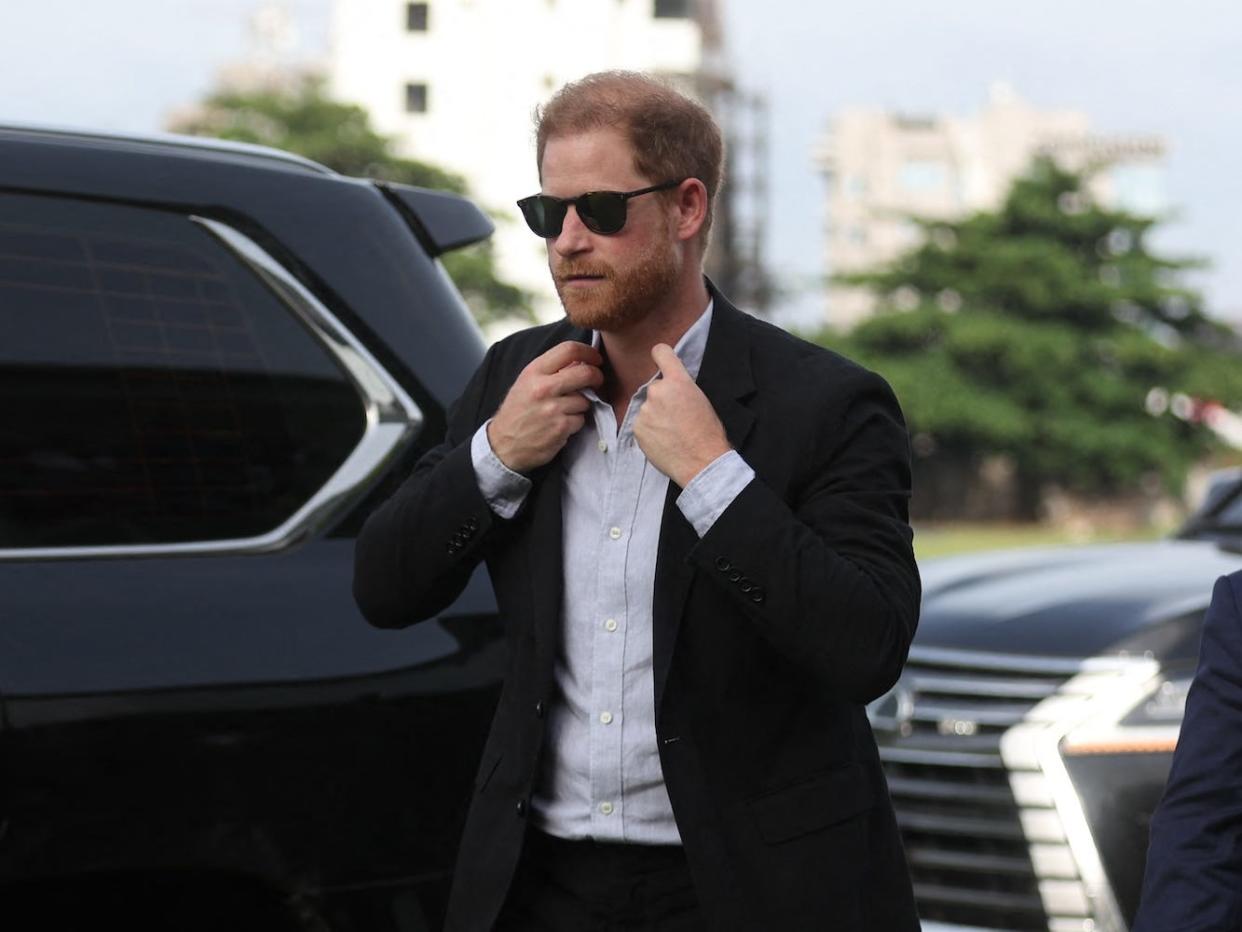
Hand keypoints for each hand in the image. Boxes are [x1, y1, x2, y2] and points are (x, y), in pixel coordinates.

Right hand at [487, 341, 603, 473]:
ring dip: (581, 405)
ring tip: (565, 410)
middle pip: (585, 373)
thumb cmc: (517, 411)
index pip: (568, 350)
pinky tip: (561, 424)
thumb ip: (551, 370)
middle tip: (596, 381)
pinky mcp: (560, 428)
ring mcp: (553, 409)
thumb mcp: (526, 383)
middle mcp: (543, 388)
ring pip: (586, 400)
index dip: (588, 352)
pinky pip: (581, 419)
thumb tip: (581, 362)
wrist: (503, 444)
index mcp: (534, 372)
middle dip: (597, 376)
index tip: (595, 358)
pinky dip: (575, 422)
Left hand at [634, 343, 730, 486]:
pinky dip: (649, 431)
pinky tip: (664, 441)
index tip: (660, 359)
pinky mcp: (637, 428)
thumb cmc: (708, 434)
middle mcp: (658, 391)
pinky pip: (642, 424)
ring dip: (655, 416)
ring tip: (672, 433)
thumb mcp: (702, 401)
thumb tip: (674, 388)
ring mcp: (645, 410)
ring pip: (648, 408)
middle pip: (655, 387)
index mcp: (678, 381)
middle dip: (663, 398)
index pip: (662, 352)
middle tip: (676, 417)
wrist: (701, 463)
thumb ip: (683, 388)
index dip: (661, 356)